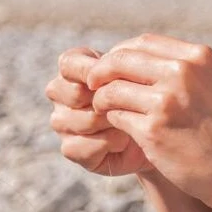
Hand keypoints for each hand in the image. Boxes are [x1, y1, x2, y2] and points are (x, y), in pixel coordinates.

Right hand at [45, 46, 152, 175]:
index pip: (69, 64)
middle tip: (129, 101)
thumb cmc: (139, 92)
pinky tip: (122, 139)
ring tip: (130, 118)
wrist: (150, 125)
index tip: (115, 77)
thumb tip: (106, 66)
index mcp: (72, 68)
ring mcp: (62, 121)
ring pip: (84, 120)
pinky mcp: (70, 147)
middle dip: (107, 99)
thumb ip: (115, 66)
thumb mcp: (130, 73)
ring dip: (113, 121)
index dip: (91, 70)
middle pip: (76, 93)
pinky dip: (109, 143)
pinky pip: (84, 145)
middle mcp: (60, 93)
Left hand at [88, 33, 211, 211]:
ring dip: (103, 100)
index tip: (112, 66)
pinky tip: (120, 131)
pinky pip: (117, 118)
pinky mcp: (153, 132)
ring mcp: (166, 101)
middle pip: (122, 59)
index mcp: (198, 56)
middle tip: (94, 85)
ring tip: (106, 110)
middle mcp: (182, 72)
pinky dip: (113, 123)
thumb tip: (144, 59)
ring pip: (113, 89)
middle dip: (102, 71)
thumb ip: (185, 68)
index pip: (143, 42)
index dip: (121, 52)